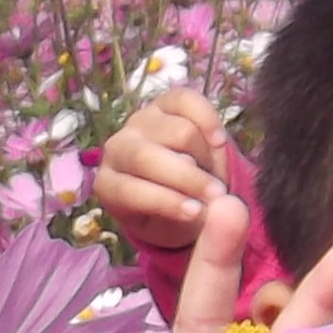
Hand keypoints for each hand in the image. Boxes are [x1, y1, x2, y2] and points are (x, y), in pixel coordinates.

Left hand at [96, 87, 232, 255]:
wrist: (184, 187)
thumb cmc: (177, 215)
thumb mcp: (182, 230)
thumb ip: (200, 221)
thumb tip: (224, 204)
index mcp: (109, 187)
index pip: (129, 190)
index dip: (165, 201)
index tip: (197, 212)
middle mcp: (117, 149)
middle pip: (148, 157)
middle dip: (189, 178)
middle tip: (217, 195)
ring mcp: (139, 121)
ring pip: (179, 132)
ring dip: (206, 157)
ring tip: (214, 175)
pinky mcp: (164, 102)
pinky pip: (189, 102)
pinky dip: (209, 121)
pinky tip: (218, 142)